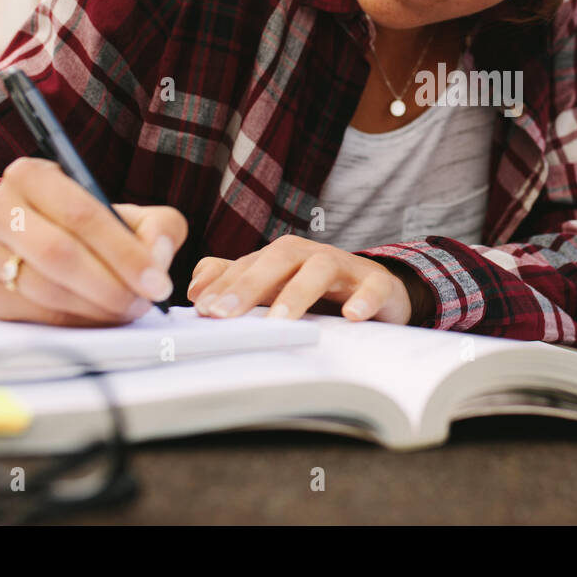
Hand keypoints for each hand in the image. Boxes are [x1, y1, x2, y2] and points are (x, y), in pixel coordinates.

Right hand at [0, 157, 188, 325]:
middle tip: (144, 302)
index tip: (157, 282)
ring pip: (44, 288)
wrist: (29, 239)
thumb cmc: (87, 226)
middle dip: (111, 285)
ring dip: (95, 307)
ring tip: (127, 309)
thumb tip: (157, 257)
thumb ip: (158, 227)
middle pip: (58, 253)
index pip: (81, 214)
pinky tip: (98, 317)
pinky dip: (74, 321)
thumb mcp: (128, 213)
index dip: (124, 252)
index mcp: (31, 175)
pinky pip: (32, 314)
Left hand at [188, 235, 423, 323]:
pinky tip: (352, 316)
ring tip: (280, 320)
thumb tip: (195, 286)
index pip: (250, 263)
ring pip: (322, 267)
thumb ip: (236, 282)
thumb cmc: (322, 291)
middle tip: (225, 314)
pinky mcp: (380, 284)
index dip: (225, 284)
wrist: (381, 292)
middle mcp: (313, 256)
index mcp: (286, 258)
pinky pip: (375, 286)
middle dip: (250, 284)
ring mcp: (348, 268)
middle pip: (281, 257)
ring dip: (299, 292)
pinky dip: (364, 299)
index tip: (202, 309)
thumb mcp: (277, 287)